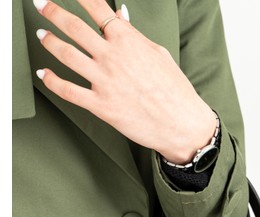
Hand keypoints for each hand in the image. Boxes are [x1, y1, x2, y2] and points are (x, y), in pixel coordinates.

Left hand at [33, 0, 216, 163]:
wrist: (182, 124)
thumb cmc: (174, 91)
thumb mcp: (157, 53)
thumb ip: (133, 35)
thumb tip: (119, 16)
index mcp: (128, 40)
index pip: (96, 8)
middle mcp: (113, 58)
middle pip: (73, 27)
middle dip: (52, 11)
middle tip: (40, 4)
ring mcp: (105, 82)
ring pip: (66, 55)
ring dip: (49, 41)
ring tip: (42, 35)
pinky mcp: (101, 106)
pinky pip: (68, 91)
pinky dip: (52, 81)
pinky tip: (44, 74)